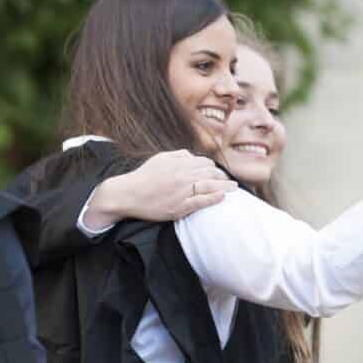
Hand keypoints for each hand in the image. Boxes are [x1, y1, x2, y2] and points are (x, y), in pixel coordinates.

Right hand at [82, 150, 236, 230]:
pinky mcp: (179, 206)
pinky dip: (213, 198)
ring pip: (210, 186)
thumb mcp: (160, 158)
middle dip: (223, 177)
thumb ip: (178, 155)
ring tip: (234, 189)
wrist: (128, 194)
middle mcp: (183, 175)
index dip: (214, 169)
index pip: (205, 163)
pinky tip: (222, 197)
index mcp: (179, 163)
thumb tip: (192, 155)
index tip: (219, 174)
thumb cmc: (144, 176)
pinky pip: (201, 201)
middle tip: (231, 183)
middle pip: (211, 174)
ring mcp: (182, 191)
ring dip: (225, 187)